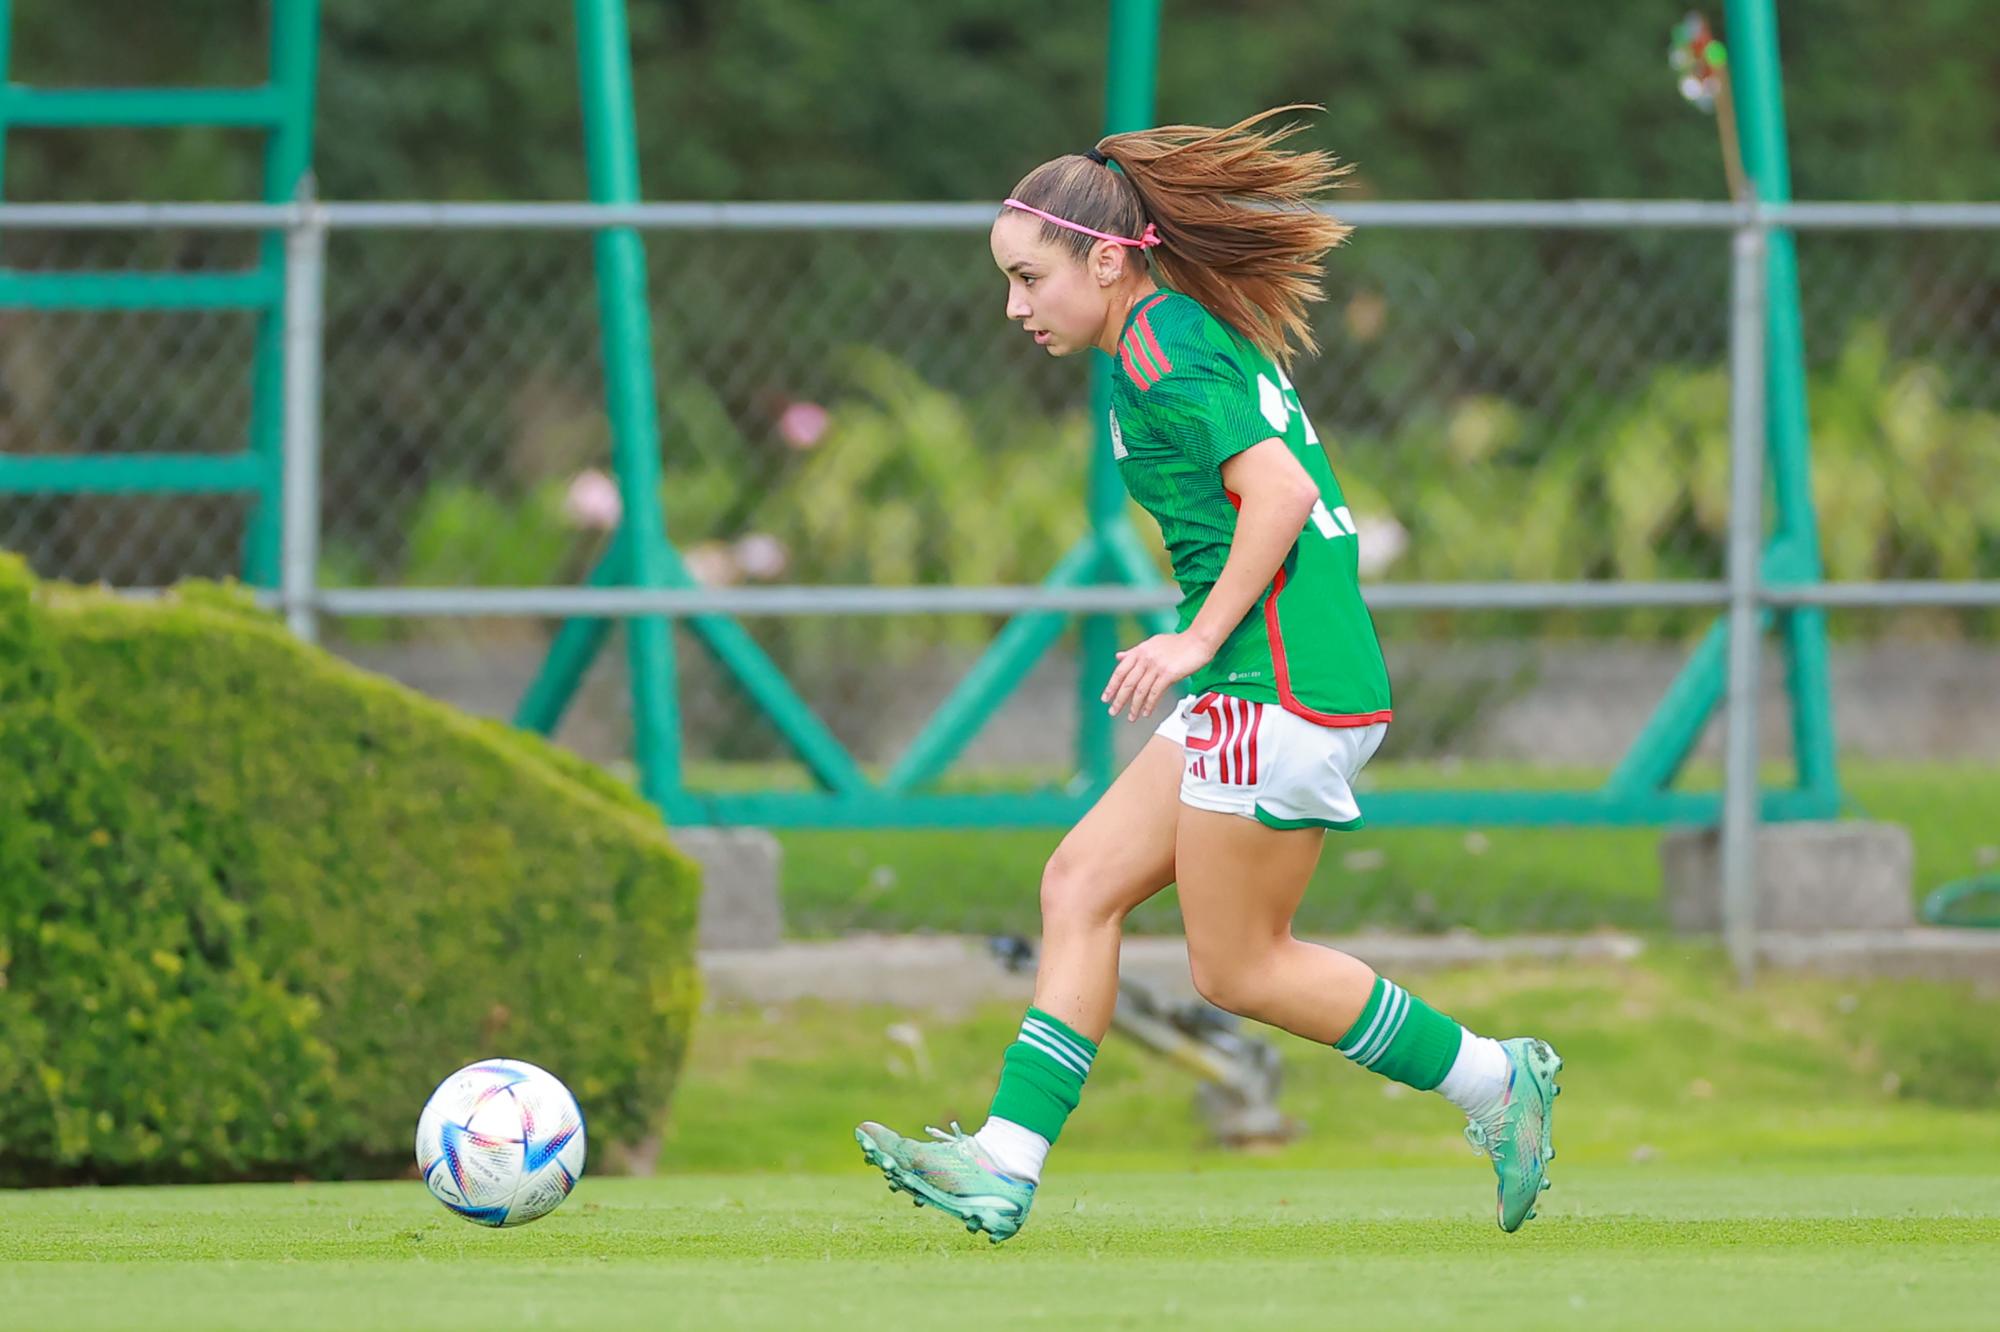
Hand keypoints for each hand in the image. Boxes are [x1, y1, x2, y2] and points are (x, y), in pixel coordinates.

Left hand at [1101, 631, 1215, 721]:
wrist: (1198, 640)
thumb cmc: (1177, 643)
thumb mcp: (1152, 643)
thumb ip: (1134, 651)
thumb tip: (1118, 656)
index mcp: (1139, 650)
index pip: (1120, 671)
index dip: (1112, 685)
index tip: (1105, 698)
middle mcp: (1145, 658)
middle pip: (1128, 683)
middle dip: (1119, 699)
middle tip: (1113, 712)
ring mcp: (1156, 666)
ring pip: (1140, 690)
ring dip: (1134, 706)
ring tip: (1131, 717)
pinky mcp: (1168, 674)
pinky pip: (1155, 693)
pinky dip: (1149, 705)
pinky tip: (1146, 712)